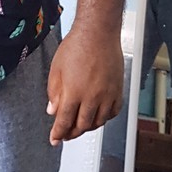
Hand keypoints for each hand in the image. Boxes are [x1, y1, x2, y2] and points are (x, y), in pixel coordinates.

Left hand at [46, 25, 124, 145]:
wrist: (98, 32)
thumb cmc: (77, 45)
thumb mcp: (56, 69)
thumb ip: (54, 92)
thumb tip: (53, 110)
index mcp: (74, 92)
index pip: (64, 121)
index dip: (58, 133)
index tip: (54, 139)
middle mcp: (92, 96)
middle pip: (82, 126)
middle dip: (72, 133)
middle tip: (66, 135)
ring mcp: (107, 94)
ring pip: (99, 122)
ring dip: (88, 127)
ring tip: (80, 126)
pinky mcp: (118, 90)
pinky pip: (113, 112)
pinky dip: (105, 118)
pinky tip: (98, 116)